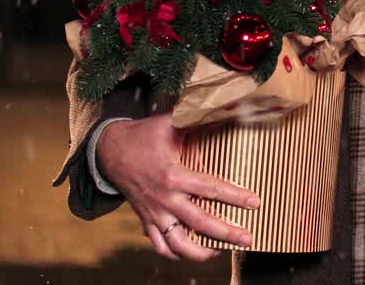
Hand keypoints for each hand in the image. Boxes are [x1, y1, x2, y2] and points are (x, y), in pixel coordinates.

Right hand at [97, 114, 258, 260]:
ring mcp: (154, 213)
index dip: (235, 197)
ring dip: (200, 252)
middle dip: (225, 233)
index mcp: (173, 175)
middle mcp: (164, 198)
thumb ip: (200, 120)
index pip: (210, 189)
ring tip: (221, 251)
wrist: (109, 150)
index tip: (255, 203)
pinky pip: (159, 245)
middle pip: (199, 222)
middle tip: (248, 239)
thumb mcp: (171, 123)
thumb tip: (231, 110)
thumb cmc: (144, 135)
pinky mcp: (145, 220)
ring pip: (176, 243)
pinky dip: (175, 254)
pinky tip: (192, 253)